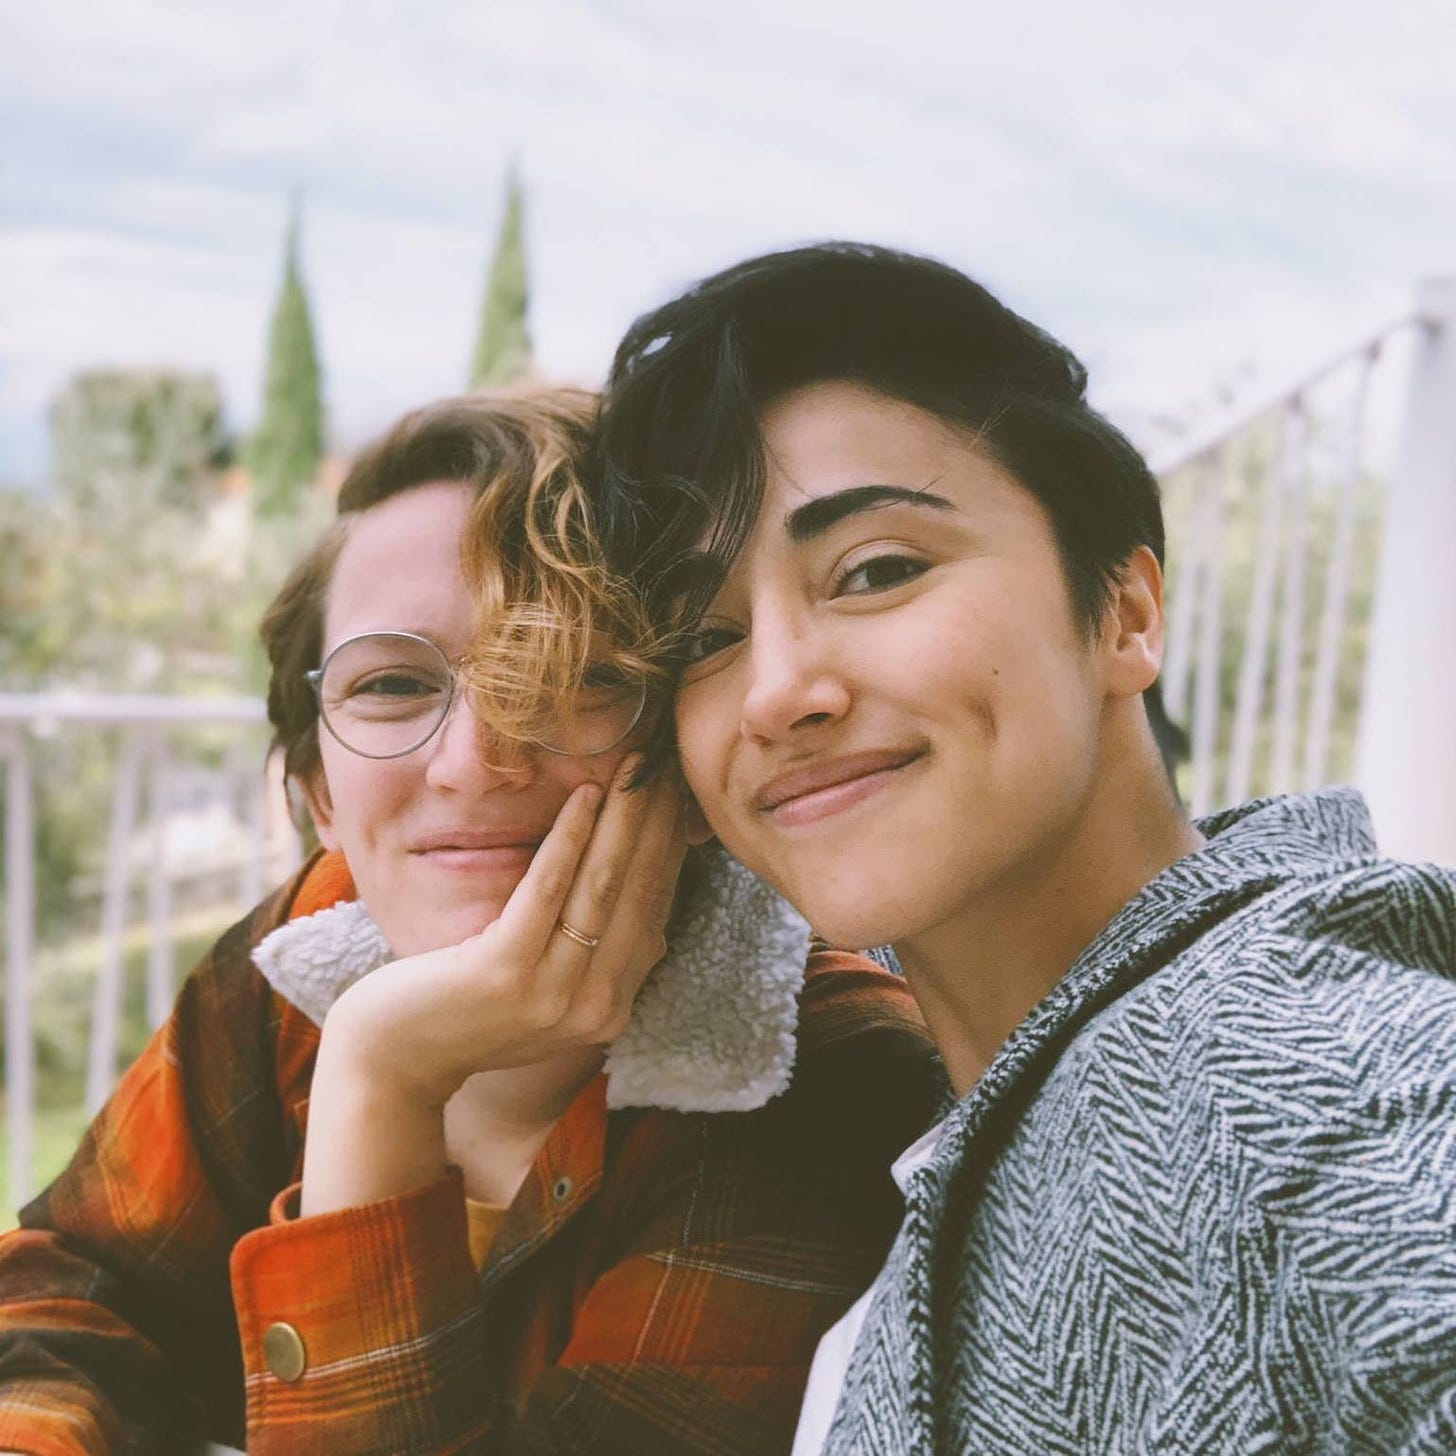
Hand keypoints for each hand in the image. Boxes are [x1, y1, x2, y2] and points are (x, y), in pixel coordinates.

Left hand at [301, 757, 685, 1212]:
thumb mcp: (546, 990)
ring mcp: (552, 994)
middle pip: (639, 894)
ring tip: (636, 768)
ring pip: (603, 886)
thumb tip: (650, 896)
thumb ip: (597, 957)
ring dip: (625, 818)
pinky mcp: (504, 972)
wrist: (393, 1062)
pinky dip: (570, 836)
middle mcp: (594, 1008)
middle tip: (668, 765)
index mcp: (610, 1009)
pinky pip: (547, 889)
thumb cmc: (465, 1012)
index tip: (679, 794)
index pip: (654, 912)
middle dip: (657, 822)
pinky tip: (585, 794)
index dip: (670, 847)